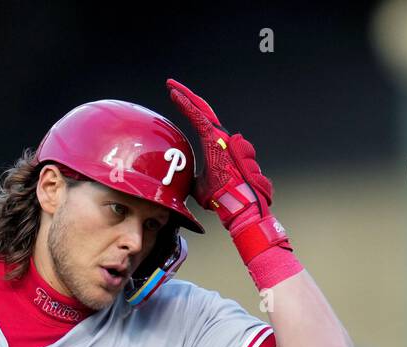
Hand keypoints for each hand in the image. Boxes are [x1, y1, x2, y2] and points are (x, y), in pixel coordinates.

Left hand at [165, 78, 277, 228]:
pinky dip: (186, 106)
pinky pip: (198, 118)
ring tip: (180, 103)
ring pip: (202, 116)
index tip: (174, 96)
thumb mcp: (200, 187)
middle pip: (201, 108)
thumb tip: (183, 184)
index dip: (187, 107)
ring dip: (187, 106)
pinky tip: (176, 97)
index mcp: (215, 144)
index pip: (200, 119)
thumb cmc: (222, 196)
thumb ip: (193, 180)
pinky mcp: (214, 138)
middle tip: (170, 84)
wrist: (236, 201)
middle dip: (184, 94)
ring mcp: (219, 135)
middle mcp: (219, 136)